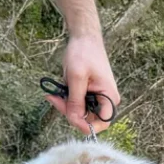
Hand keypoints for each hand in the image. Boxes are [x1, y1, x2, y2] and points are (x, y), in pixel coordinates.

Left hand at [46, 0, 119, 134]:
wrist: (84, 37)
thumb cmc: (84, 53)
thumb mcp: (76, 77)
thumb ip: (75, 100)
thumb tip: (74, 120)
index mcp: (109, 97)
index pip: (102, 122)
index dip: (87, 125)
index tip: (71, 119)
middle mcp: (106, 100)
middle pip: (89, 119)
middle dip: (71, 113)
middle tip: (55, 100)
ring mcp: (98, 97)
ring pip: (81, 113)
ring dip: (66, 107)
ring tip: (54, 94)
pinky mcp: (89, 94)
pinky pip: (78, 105)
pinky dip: (66, 101)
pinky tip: (57, 92)